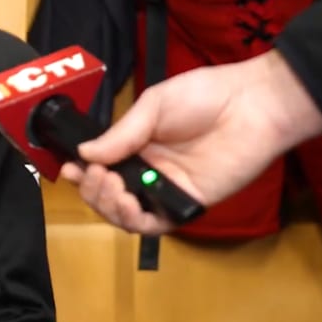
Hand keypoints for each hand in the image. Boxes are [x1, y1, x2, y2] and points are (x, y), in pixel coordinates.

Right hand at [60, 50, 321, 233]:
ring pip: (126, 216)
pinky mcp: (189, 204)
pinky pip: (158, 224)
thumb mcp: (153, 106)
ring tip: (113, 187)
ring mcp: (167, 190)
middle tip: (98, 175)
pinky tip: (130, 204)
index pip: (100, 168)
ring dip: (110, 207)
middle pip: (108, 197)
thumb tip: (84, 153)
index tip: (71, 169)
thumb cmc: (203, 96)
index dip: (82, 174)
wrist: (251, 105)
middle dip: (93, 191)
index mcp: (136, 147)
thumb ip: (120, 134)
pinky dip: (137, 221)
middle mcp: (147, 172)